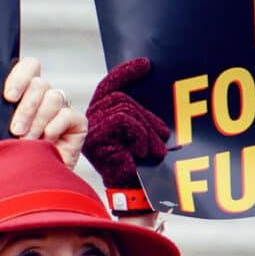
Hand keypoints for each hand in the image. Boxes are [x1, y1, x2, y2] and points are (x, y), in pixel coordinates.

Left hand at [3, 57, 86, 168]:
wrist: (29, 187)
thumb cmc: (9, 160)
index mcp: (23, 93)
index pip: (28, 67)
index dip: (20, 76)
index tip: (8, 97)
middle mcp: (43, 97)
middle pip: (39, 83)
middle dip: (26, 108)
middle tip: (15, 131)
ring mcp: (61, 109)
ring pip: (54, 96)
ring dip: (38, 120)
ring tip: (28, 142)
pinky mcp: (77, 124)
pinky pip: (69, 115)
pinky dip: (55, 126)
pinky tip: (47, 141)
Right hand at [81, 57, 168, 188]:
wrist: (136, 191)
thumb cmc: (142, 164)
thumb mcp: (142, 130)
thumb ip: (137, 112)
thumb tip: (149, 83)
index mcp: (101, 116)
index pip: (110, 86)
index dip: (125, 73)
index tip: (146, 64)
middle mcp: (92, 121)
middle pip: (120, 97)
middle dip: (146, 116)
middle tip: (162, 135)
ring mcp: (92, 129)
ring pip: (124, 109)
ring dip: (146, 130)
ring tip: (154, 150)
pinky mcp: (96, 138)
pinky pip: (124, 121)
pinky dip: (139, 136)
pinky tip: (141, 152)